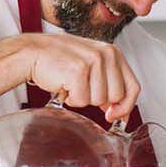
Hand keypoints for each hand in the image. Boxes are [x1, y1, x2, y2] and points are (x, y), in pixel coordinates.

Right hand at [18, 32, 139, 122]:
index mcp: (113, 52)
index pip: (133, 87)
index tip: (114, 114)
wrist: (31, 52)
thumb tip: (119, 110)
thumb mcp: (91, 66)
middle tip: (81, 89)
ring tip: (71, 83)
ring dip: (81, 98)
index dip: (125, 106)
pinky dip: (70, 99)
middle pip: (116, 97)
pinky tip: (63, 85)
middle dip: (98, 100)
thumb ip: (109, 83)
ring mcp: (93, 61)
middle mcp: (106, 54)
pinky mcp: (79, 71)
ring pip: (98, 100)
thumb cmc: (58, 59)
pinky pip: (81, 100)